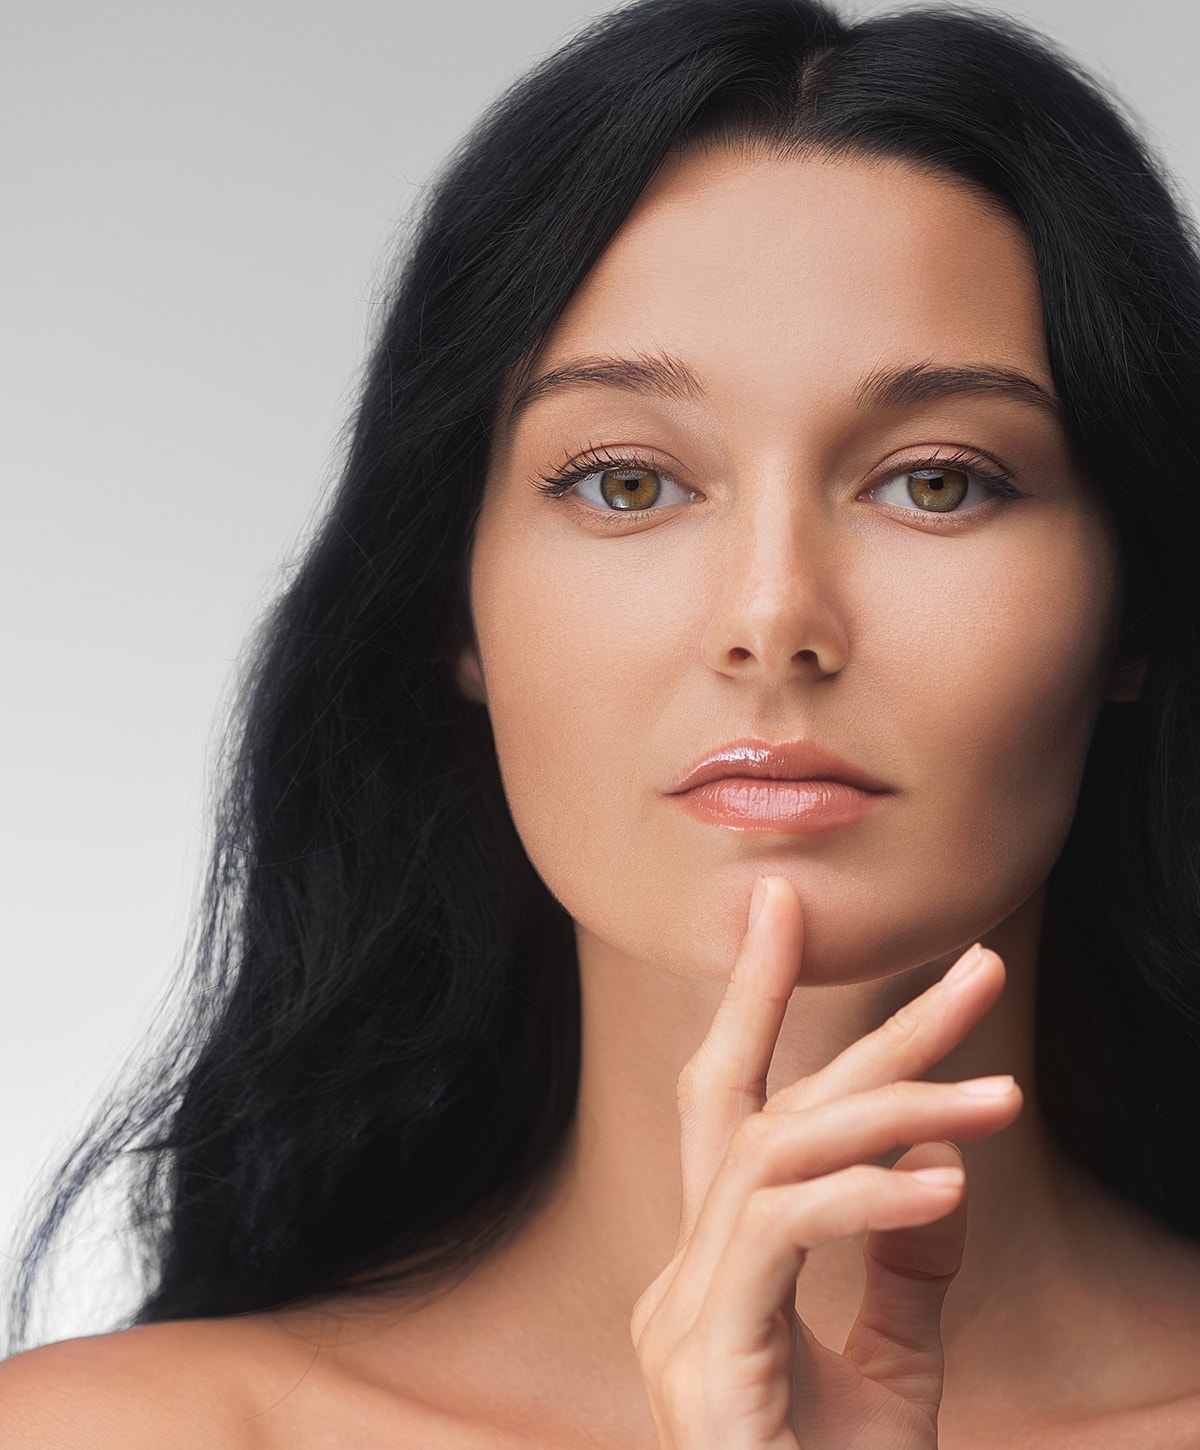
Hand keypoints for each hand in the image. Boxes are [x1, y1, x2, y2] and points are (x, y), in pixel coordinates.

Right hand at [630, 875, 1021, 1448]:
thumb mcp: (892, 1376)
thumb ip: (902, 1271)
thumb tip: (943, 1172)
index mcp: (714, 1271)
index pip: (729, 1106)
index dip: (753, 998)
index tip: (782, 909)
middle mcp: (680, 1277)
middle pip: (758, 1107)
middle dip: (857, 1025)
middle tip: (971, 962)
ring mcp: (680, 1318)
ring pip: (777, 1155)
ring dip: (893, 1111)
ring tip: (1001, 1095)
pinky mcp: (705, 1362)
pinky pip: (780, 1235)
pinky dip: (865, 1199)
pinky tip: (945, 1184)